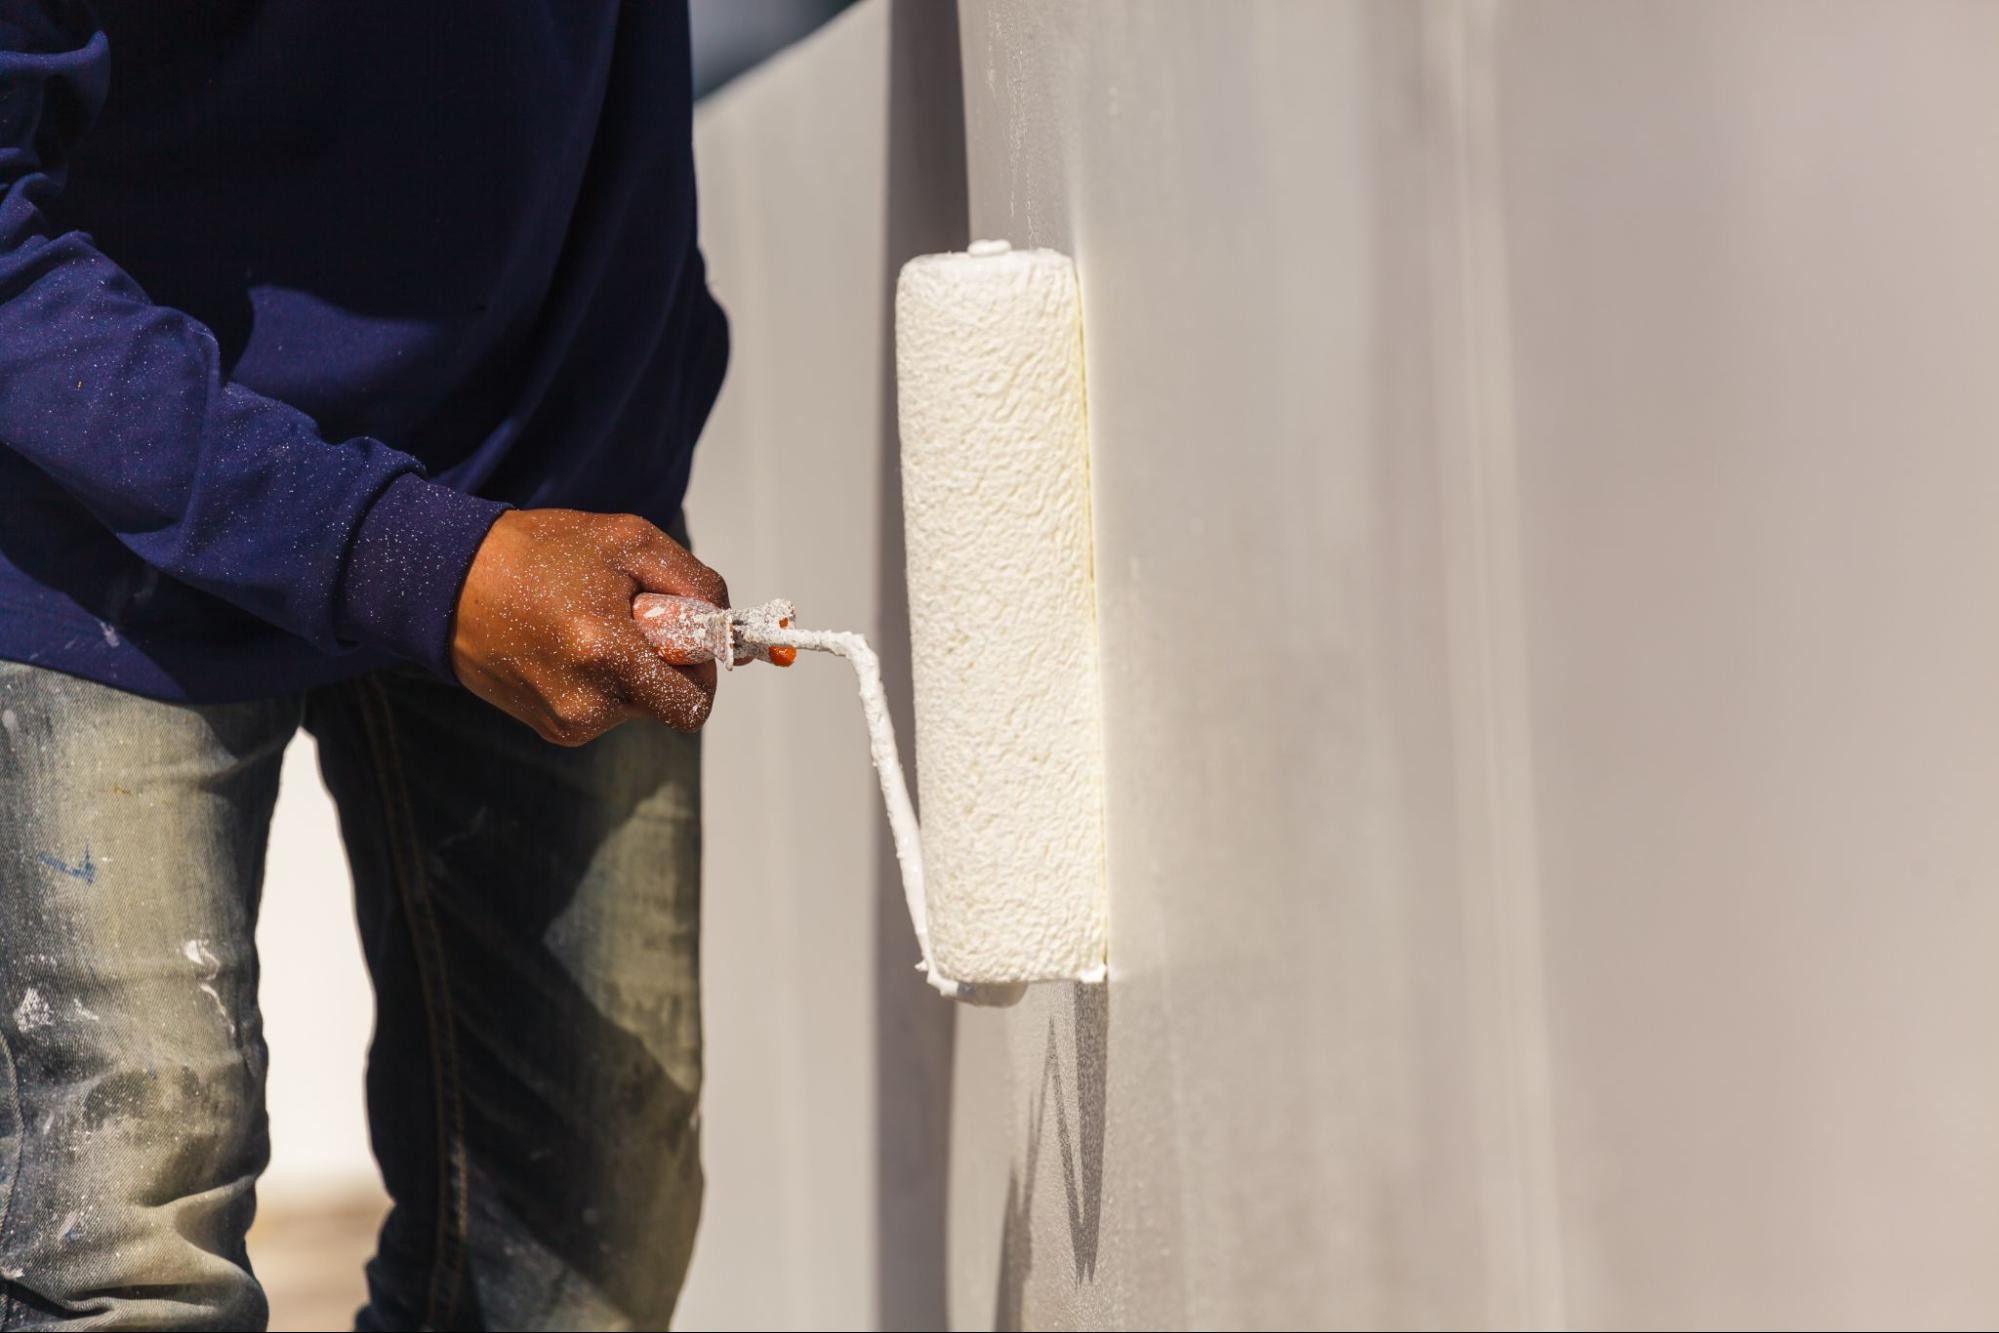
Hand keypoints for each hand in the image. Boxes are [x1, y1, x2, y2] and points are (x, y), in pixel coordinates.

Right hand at [451, 509, 727, 743]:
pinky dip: (604, 681)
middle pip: (669, 707)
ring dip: (633, 671)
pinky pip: (607, 710)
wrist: (446, 582)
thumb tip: (729, 629)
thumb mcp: (629, 542)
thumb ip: (695, 584)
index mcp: (606, 654)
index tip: (686, 633)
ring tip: (588, 626)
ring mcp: (566, 723)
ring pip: (638, 707)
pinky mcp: (551, 729)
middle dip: (668, 667)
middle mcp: (587, 703)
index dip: (702, 668)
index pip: (693, 704)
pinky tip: (569, 646)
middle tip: (633, 620)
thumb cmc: (541, 552)